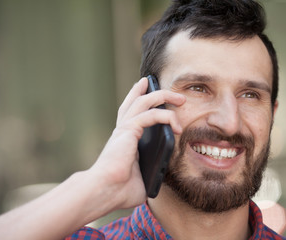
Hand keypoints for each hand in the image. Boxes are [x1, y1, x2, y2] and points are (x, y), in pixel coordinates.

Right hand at [88, 77, 185, 209]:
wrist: (105, 192)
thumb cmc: (120, 190)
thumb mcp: (142, 178)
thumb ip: (151, 171)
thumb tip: (161, 174)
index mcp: (125, 139)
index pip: (133, 113)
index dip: (139, 98)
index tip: (148, 89)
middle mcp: (123, 130)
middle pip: (136, 101)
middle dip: (155, 92)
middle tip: (174, 94)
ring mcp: (124, 129)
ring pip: (144, 102)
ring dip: (162, 96)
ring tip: (180, 99)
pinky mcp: (128, 130)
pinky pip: (150, 115)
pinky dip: (165, 116)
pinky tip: (176, 125)